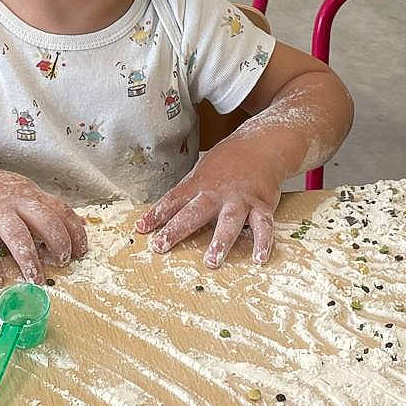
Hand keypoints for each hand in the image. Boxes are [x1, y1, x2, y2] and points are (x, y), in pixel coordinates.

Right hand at [0, 168, 86, 286]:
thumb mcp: (26, 192)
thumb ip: (49, 208)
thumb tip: (81, 223)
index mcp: (31, 195)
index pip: (61, 211)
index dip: (75, 232)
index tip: (81, 251)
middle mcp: (16, 201)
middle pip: (45, 221)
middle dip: (58, 244)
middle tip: (62, 263)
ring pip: (17, 235)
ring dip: (29, 260)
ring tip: (35, 279)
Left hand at [134, 152, 281, 267]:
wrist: (262, 145)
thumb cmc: (230, 160)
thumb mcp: (204, 170)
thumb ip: (190, 191)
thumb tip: (169, 209)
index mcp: (200, 184)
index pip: (173, 199)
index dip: (156, 214)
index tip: (142, 229)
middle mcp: (218, 193)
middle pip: (194, 212)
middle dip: (176, 229)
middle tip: (161, 246)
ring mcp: (240, 200)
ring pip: (229, 221)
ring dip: (220, 242)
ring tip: (211, 261)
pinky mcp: (261, 205)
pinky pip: (263, 226)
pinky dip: (262, 243)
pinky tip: (259, 259)